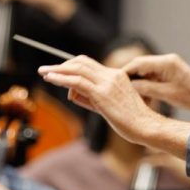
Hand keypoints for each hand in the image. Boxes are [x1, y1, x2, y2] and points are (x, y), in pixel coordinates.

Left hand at [38, 55, 160, 143]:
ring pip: (77, 69)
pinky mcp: (102, 93)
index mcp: (116, 75)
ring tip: (44, 72)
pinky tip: (51, 78)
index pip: (89, 64)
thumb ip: (91, 98)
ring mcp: (107, 82)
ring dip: (58, 69)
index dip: (71, 65)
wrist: (146, 126)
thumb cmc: (130, 121)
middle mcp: (112, 75)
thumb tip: (72, 93)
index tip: (58, 70)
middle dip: (61, 65)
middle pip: (81, 62)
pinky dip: (62, 78)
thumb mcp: (109, 105)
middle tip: (46, 69)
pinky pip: (77, 81)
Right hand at [124, 53, 189, 112]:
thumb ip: (147, 89)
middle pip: (140, 66)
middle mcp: (166, 60)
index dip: (124, 73)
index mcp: (166, 63)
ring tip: (133, 97)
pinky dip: (147, 85)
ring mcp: (169, 65)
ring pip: (146, 72)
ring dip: (139, 83)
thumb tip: (129, 87)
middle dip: (130, 78)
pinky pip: (153, 76)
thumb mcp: (167, 95)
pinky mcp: (170, 71)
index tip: (114, 83)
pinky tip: (145, 97)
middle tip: (120, 91)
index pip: (138, 63)